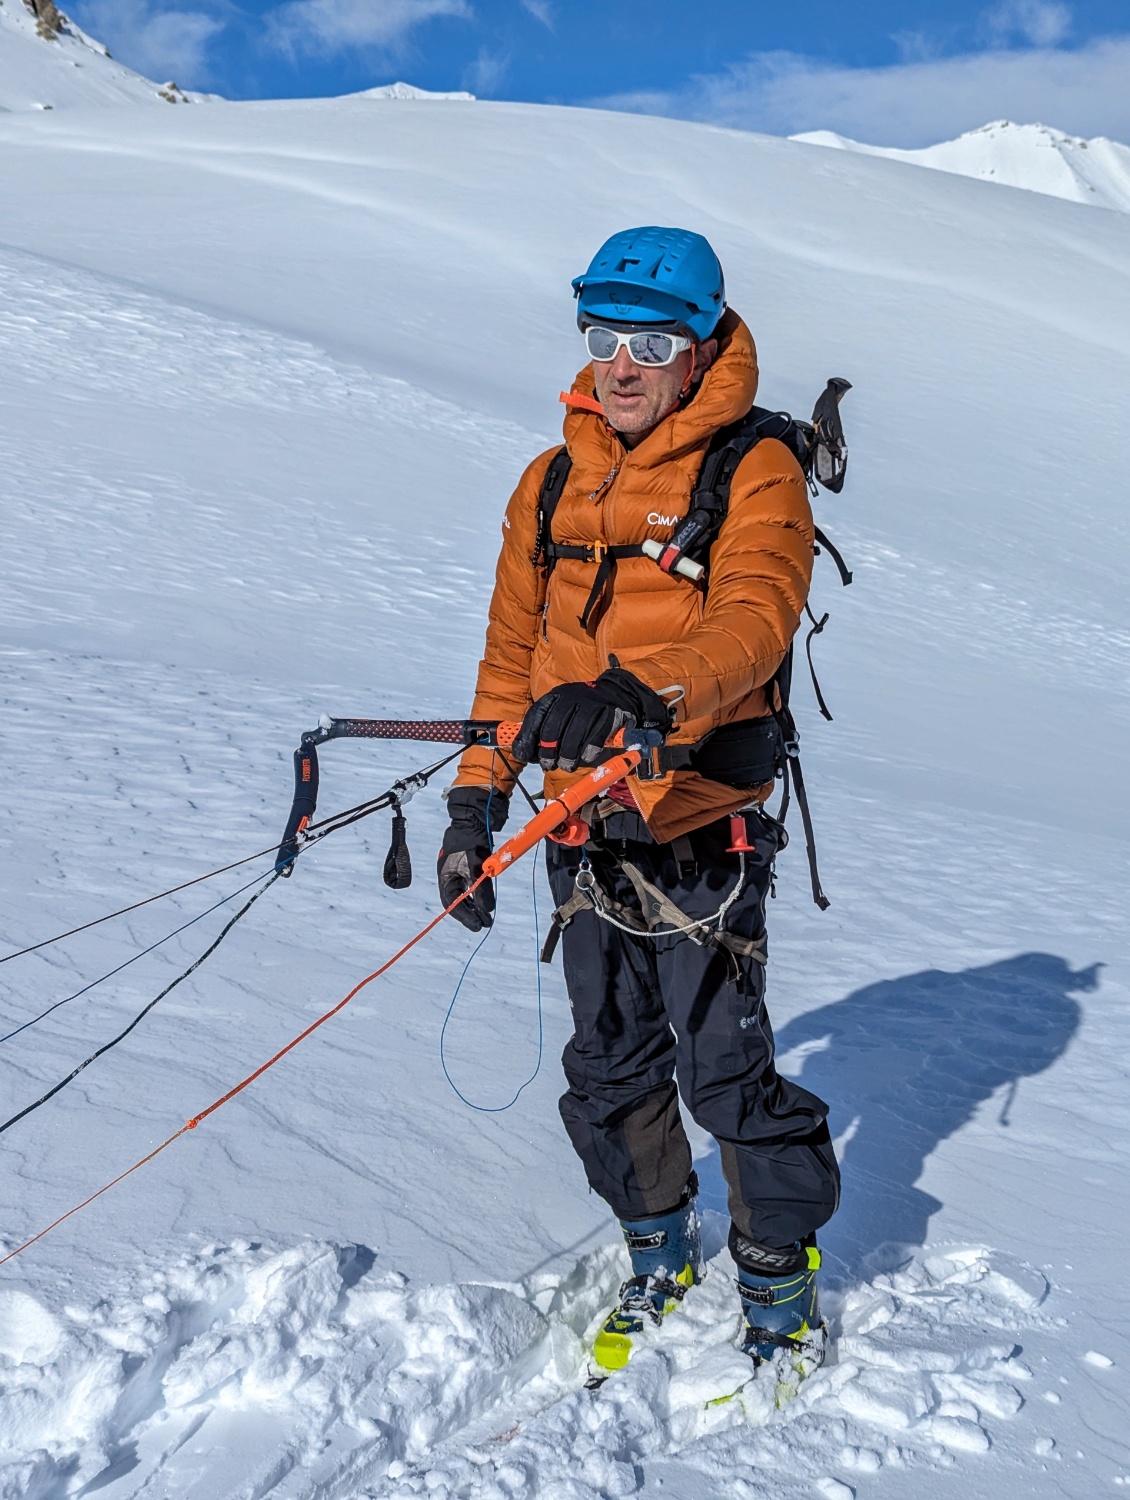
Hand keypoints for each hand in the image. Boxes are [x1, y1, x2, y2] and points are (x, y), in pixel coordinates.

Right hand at [437, 786, 508, 931]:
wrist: (474, 816)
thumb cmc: (470, 838)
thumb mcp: (476, 865)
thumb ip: (481, 888)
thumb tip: (487, 910)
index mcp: (445, 876)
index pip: (452, 903)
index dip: (464, 916)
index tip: (477, 926)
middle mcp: (449, 875)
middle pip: (458, 901)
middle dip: (471, 913)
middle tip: (485, 923)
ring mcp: (458, 870)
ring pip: (464, 894)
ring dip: (475, 906)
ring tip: (486, 916)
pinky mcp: (467, 865)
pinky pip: (470, 885)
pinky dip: (477, 895)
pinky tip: (485, 901)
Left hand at [512, 667, 672, 772]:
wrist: (619, 694)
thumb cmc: (584, 710)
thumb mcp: (562, 712)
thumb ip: (543, 729)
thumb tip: (522, 751)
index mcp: (557, 696)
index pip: (536, 715)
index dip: (528, 737)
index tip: (524, 755)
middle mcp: (573, 696)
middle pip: (555, 725)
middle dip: (549, 750)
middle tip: (548, 765)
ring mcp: (593, 703)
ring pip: (576, 732)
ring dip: (569, 754)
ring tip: (567, 765)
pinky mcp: (611, 713)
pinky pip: (598, 735)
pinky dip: (590, 750)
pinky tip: (586, 758)